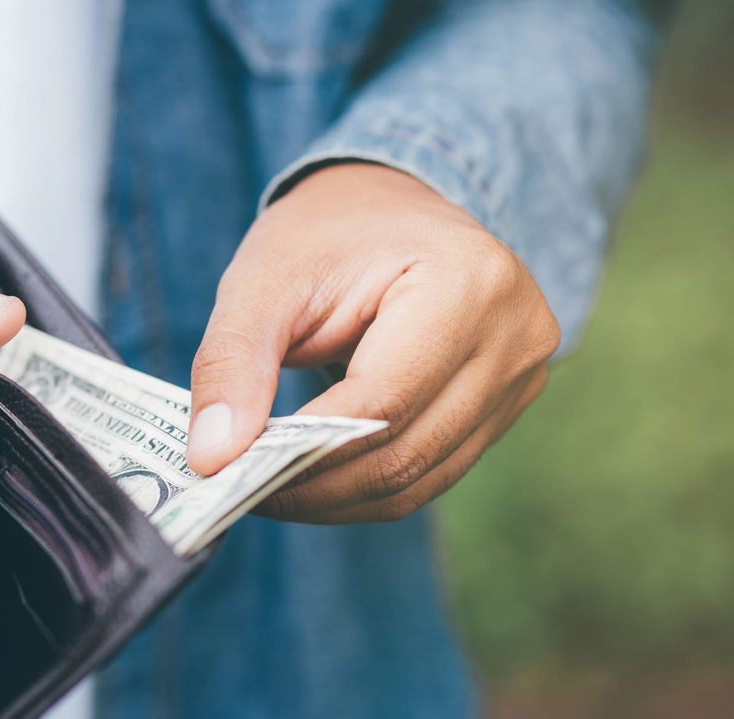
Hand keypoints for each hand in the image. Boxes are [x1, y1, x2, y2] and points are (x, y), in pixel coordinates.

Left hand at [185, 163, 559, 521]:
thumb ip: (234, 363)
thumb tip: (213, 458)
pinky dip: (365, 486)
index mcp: (467, 283)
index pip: (381, 401)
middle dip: (313, 487)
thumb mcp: (263, 280)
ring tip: (267, 488)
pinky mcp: (506, 406)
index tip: (228, 473)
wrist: (385, 206)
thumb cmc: (325, 234)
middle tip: (239, 492)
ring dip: (336, 498)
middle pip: (405, 453)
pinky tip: (310, 479)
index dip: (303, 452)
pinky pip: (432, 472)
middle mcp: (515, 335)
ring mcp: (521, 376)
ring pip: (420, 479)